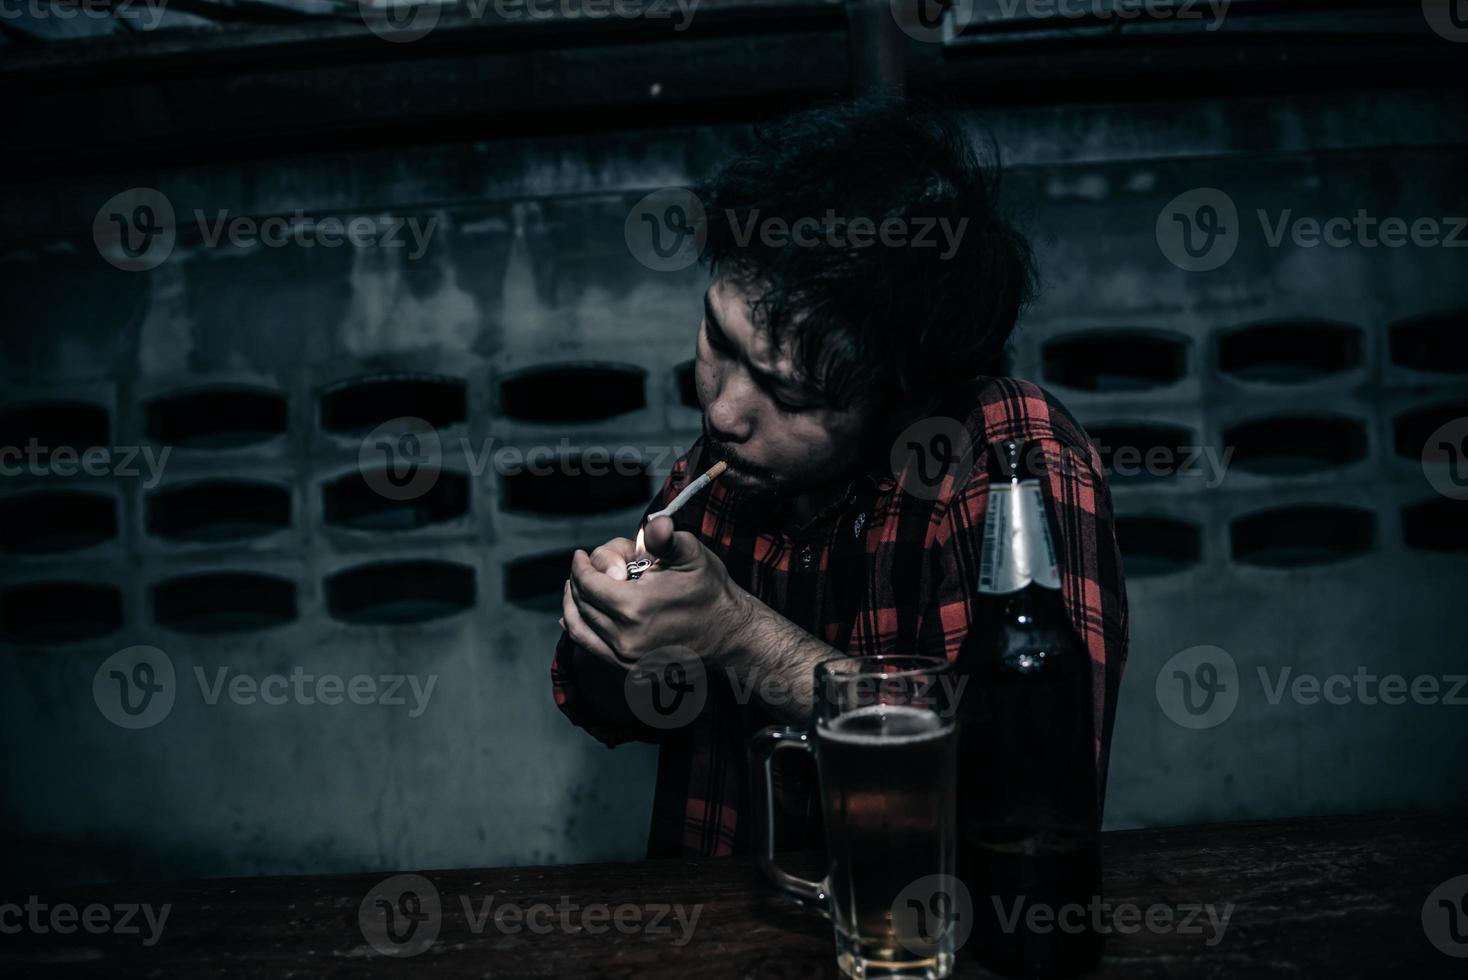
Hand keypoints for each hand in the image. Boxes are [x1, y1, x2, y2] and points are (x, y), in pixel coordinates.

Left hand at [562, 516, 751, 666]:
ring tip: (575, 588)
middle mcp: (626, 638)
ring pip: (581, 629)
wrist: (730, 633)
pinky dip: (581, 630)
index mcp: (635, 607)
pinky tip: (579, 616)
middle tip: (583, 568)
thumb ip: (665, 538)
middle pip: (582, 604)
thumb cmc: (709, 589)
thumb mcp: (690, 554)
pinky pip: (593, 649)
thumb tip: (655, 524)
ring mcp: (627, 659)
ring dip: (573, 606)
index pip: (589, 583)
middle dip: (578, 582)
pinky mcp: (630, 671)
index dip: (580, 566)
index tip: (580, 555)